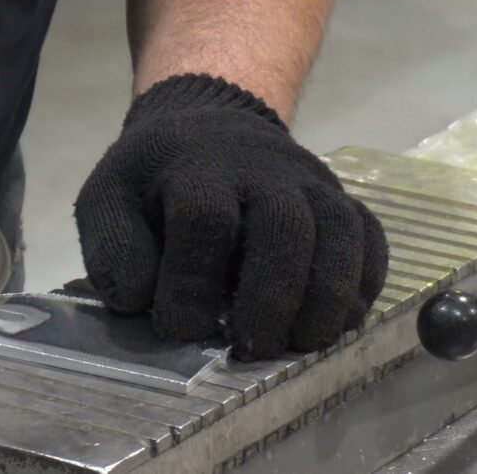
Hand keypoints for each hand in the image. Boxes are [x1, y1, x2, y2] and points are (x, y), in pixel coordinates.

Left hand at [75, 74, 387, 359]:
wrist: (203, 129)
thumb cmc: (151, 180)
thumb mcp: (108, 201)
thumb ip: (114, 250)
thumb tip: (140, 299)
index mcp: (193, 165)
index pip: (204, 219)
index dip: (193, 281)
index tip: (180, 327)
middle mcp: (260, 167)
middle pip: (284, 225)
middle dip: (271, 295)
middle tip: (251, 348)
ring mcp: (308, 180)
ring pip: (338, 230)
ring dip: (325, 296)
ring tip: (300, 344)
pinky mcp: (339, 198)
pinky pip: (369, 236)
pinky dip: (364, 282)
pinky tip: (338, 320)